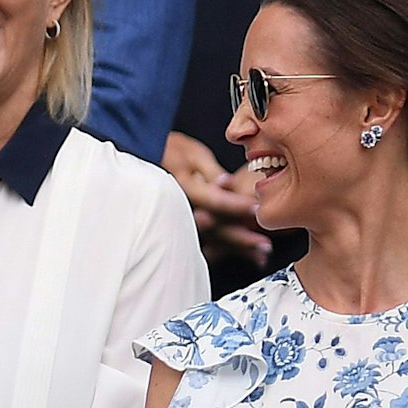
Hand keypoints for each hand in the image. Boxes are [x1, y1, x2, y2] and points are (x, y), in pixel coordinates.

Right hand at [160, 132, 268, 266]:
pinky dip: (223, 252)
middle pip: (213, 228)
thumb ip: (210, 172)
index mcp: (183, 188)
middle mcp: (180, 210)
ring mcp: (179, 221)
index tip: (257, 209)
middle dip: (240, 238)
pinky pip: (203, 244)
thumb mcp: (190, 154)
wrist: (143, 158)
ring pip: (210, 239)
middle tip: (264, 245)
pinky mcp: (181, 227)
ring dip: (235, 250)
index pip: (213, 201)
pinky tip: (241, 257)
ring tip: (259, 256)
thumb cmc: (169, 151)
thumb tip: (227, 185)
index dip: (236, 206)